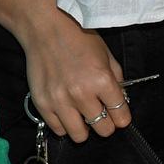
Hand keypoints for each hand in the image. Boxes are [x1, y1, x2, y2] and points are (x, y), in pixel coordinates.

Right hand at [20, 9, 126, 142]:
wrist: (44, 27)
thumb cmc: (77, 36)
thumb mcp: (106, 53)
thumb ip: (116, 79)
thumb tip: (120, 101)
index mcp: (102, 80)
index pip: (121, 117)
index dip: (121, 117)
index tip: (118, 114)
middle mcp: (81, 93)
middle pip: (103, 130)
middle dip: (105, 123)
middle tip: (99, 112)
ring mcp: (60, 100)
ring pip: (80, 136)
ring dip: (84, 127)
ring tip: (81, 114)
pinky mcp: (42, 103)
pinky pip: (58, 129)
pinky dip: (64, 123)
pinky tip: (65, 110)